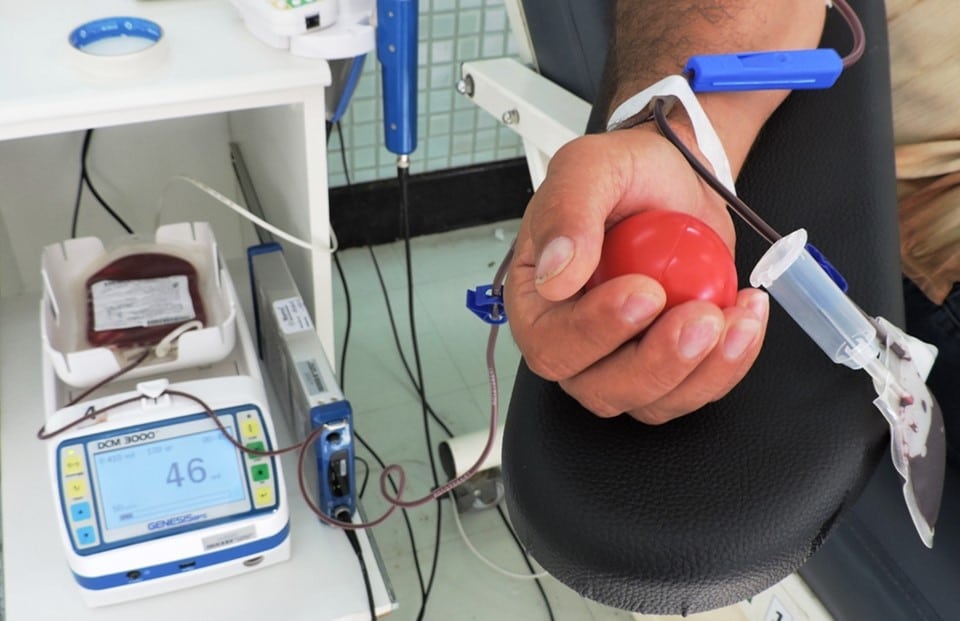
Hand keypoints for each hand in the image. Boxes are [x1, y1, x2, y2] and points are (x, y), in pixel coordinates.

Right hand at [505, 123, 769, 423]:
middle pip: (601, 388)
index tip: (645, 292)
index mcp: (538, 302)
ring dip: (702, 370)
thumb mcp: (590, 168)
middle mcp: (573, 341)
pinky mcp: (668, 367)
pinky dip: (729, 363)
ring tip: (736, 318)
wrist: (677, 182)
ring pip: (652, 400)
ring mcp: (620, 361)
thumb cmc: (627, 175)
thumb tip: (554, 273)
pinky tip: (746, 319)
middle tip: (701, 316)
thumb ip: (567, 213)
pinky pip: (696, 389)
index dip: (596, 330)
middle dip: (657, 362)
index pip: (551, 343)